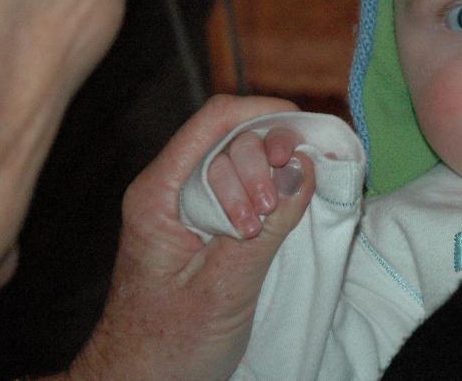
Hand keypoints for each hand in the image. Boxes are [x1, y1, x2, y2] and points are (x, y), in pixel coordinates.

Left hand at [65, 94, 314, 380]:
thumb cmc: (168, 345)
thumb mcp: (224, 288)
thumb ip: (267, 227)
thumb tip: (304, 167)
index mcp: (157, 192)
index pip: (216, 120)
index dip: (265, 115)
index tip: (304, 138)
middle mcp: (168, 186)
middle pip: (232, 136)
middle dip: (266, 164)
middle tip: (271, 217)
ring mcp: (184, 201)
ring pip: (240, 159)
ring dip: (267, 184)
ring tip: (267, 229)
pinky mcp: (202, 220)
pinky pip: (241, 185)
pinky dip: (266, 196)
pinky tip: (276, 220)